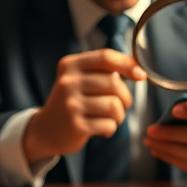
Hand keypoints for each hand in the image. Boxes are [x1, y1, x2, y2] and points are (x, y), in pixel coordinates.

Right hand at [23, 49, 145, 164]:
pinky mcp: (76, 125)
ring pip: (114, 106)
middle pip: (114, 83)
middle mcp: (68, 82)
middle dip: (125, 97)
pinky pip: (109, 125)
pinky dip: (110, 129)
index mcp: (70, 65)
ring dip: (119, 115)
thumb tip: (138, 69)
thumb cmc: (72, 101)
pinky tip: (101, 129)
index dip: (128, 65)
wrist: (45, 130)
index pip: (105, 57)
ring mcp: (71, 104)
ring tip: (110, 118)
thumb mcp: (80, 79)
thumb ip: (104, 70)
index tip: (141, 75)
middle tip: (120, 105)